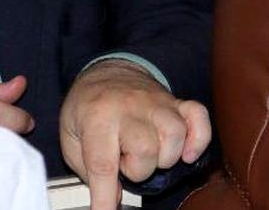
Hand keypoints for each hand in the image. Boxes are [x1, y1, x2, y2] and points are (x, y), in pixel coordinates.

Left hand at [60, 60, 210, 209]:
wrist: (104, 72)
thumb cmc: (86, 109)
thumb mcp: (70, 137)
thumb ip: (88, 168)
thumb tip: (116, 194)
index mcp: (97, 118)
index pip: (103, 164)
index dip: (106, 196)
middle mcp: (129, 108)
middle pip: (145, 151)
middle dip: (137, 169)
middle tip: (124, 160)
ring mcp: (156, 103)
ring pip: (173, 136)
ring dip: (163, 157)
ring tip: (147, 153)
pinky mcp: (175, 102)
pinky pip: (198, 118)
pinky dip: (198, 139)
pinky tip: (186, 153)